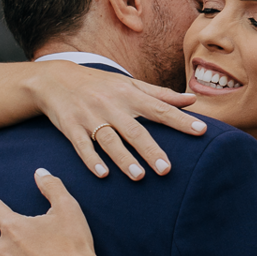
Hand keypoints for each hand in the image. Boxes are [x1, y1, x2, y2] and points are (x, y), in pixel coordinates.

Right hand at [27, 60, 203, 179]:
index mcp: (129, 94)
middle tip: (167, 169)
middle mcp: (111, 105)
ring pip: (109, 139)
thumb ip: (160, 94)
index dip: (180, 120)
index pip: (160, 108)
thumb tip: (192, 100)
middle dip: (151, 150)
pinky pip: (81, 145)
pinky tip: (102, 174)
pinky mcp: (71, 127)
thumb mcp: (129, 84)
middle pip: (134, 130)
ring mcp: (90, 116)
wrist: (55, 79)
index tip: (201, 130)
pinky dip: (91, 159)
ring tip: (138, 176)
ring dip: (123, 158)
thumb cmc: (100, 84)